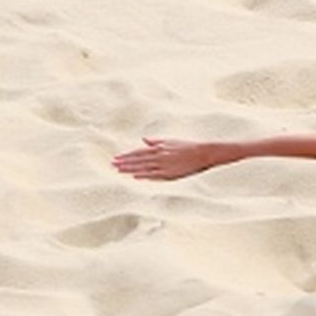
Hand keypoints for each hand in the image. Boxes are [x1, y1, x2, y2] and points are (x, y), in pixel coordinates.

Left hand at [112, 137, 227, 180]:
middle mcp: (159, 155)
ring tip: (118, 171)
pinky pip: (153, 174)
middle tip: (112, 164)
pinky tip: (134, 176)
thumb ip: (156, 141)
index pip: (139, 152)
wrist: (203, 153)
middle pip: (138, 160)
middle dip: (124, 162)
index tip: (115, 158)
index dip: (126, 156)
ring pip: (143, 167)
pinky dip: (143, 175)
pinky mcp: (169, 172)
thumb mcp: (171, 141)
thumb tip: (144, 139)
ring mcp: (164, 164)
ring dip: (130, 169)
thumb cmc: (188, 146)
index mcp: (160, 148)